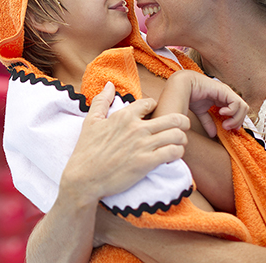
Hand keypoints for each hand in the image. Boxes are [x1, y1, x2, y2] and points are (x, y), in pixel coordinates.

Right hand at [59, 82, 190, 205]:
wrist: (84, 179)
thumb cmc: (86, 151)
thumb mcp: (90, 122)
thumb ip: (101, 101)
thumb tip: (109, 85)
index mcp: (124, 116)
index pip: (151, 103)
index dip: (156, 109)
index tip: (155, 117)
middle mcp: (136, 128)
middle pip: (173, 118)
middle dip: (182, 122)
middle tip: (180, 128)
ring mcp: (143, 145)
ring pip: (177, 135)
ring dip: (181, 139)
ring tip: (177, 144)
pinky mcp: (147, 163)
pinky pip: (174, 152)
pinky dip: (177, 153)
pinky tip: (172, 156)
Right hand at [177, 71, 248, 136]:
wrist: (183, 85)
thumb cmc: (191, 95)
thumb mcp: (201, 113)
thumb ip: (208, 122)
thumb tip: (213, 134)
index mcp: (223, 99)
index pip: (238, 111)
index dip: (236, 122)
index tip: (228, 129)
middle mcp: (227, 96)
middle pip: (243, 110)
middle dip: (237, 121)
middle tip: (227, 128)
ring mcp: (227, 93)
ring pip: (243, 107)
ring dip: (236, 119)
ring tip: (225, 124)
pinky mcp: (225, 91)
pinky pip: (237, 103)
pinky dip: (232, 111)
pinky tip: (221, 112)